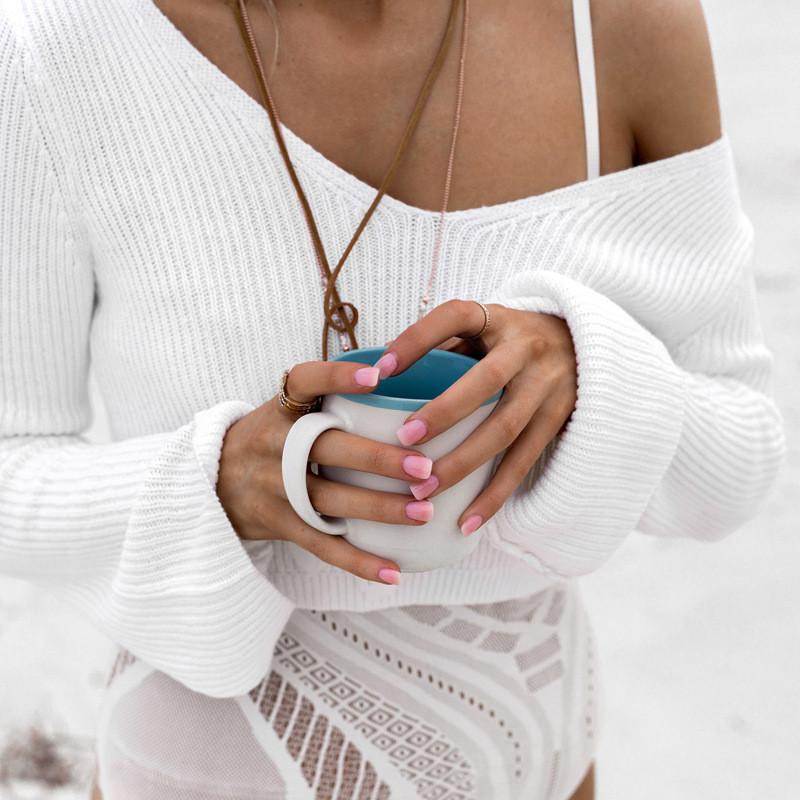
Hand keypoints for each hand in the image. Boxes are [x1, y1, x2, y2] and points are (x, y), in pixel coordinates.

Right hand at [216, 360, 438, 584]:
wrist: (212, 481)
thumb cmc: (271, 437)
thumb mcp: (285, 409)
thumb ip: (328, 397)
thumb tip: (399, 370)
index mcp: (281, 409)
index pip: (305, 382)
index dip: (338, 377)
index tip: (378, 377)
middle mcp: (274, 445)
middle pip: (326, 449)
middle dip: (377, 459)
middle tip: (424, 468)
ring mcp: (274, 488)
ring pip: (329, 500)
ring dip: (379, 508)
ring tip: (424, 512)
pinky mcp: (279, 525)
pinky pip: (321, 546)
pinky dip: (358, 562)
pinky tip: (394, 572)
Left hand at [375, 299, 577, 535]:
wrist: (584, 346)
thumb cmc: (510, 340)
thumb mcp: (481, 327)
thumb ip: (440, 342)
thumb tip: (378, 366)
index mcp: (498, 319)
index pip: (455, 318)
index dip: (417, 340)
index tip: (380, 368)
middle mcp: (527, 350)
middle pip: (487, 380)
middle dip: (444, 412)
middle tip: (404, 441)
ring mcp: (547, 387)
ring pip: (505, 430)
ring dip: (462, 464)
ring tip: (422, 491)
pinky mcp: (557, 421)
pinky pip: (523, 463)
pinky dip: (494, 496)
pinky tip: (466, 521)